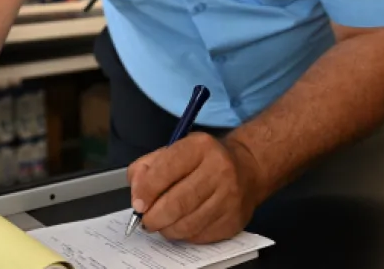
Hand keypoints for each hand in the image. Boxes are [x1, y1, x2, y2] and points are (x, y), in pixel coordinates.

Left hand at [127, 132, 264, 243]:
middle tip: (146, 220)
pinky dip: (184, 234)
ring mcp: (229, 196)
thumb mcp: (174, 150)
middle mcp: (219, 169)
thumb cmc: (203, 161)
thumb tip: (137, 196)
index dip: (147, 191)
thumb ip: (147, 168)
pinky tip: (182, 224)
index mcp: (200, 147)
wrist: (246, 169)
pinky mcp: (234, 220)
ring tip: (162, 223)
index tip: (137, 204)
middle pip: (177, 202)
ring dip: (167, 229)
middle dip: (154, 217)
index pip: (166, 169)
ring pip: (188, 224)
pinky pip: (200, 235)